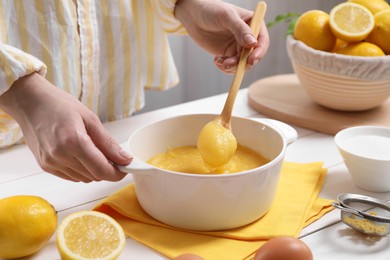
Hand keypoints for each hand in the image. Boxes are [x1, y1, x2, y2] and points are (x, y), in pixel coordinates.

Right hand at [0, 73, 131, 181]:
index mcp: (73, 141)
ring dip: (94, 171)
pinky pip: (71, 177)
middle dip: (108, 170)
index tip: (125, 168)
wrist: (29, 102)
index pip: (102, 170)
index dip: (117, 173)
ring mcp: (51, 163)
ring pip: (83, 178)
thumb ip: (108, 143)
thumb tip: (124, 158)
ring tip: (95, 152)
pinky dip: (81, 171)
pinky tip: (81, 156)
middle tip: (113, 157)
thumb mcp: (90, 119)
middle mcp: (60, 156)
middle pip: (94, 176)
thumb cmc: (59, 104)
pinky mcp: (45, 166)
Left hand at [175, 0, 269, 73]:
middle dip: (243, 63)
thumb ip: (239, 29)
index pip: (262, 40)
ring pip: (242, 64)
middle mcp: (248, 37)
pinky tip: (216, 61)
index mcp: (253, 24)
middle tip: (230, 64)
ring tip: (220, 61)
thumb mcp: (226, 16)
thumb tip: (252, 43)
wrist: (193, 15)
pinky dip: (225, 68)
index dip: (259, 52)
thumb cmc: (210, 10)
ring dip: (233, 67)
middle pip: (253, 56)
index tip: (251, 60)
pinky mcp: (228, 54)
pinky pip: (231, 67)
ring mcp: (238, 46)